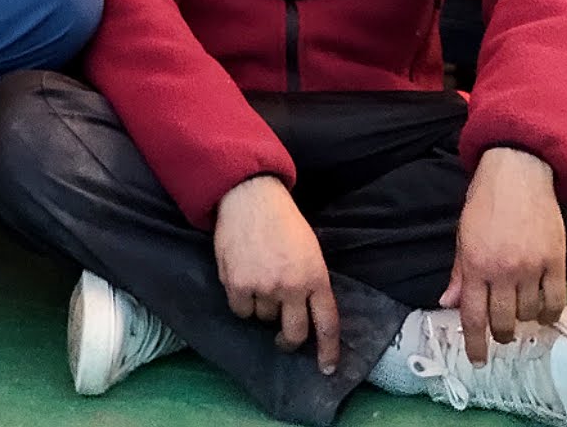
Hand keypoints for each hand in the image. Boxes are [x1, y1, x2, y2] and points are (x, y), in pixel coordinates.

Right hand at [214, 176, 339, 373]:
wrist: (250, 197)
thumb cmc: (283, 221)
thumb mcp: (310, 250)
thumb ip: (311, 281)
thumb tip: (306, 313)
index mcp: (316, 277)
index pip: (327, 323)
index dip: (328, 350)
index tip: (327, 369)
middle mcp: (292, 286)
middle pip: (294, 333)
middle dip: (288, 340)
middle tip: (283, 338)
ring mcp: (264, 287)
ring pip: (264, 319)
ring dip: (262, 308)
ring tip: (259, 281)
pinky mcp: (238, 284)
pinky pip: (241, 310)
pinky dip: (242, 301)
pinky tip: (243, 280)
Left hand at [445, 147, 564, 361]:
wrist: (518, 171)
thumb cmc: (485, 202)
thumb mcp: (463, 235)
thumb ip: (459, 273)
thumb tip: (447, 304)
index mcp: (474, 264)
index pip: (472, 316)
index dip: (474, 344)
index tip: (477, 360)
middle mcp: (502, 270)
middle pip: (502, 321)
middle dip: (501, 334)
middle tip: (503, 333)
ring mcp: (531, 267)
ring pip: (529, 314)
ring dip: (525, 321)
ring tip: (522, 315)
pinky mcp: (555, 261)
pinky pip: (556, 300)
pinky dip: (550, 314)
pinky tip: (545, 315)